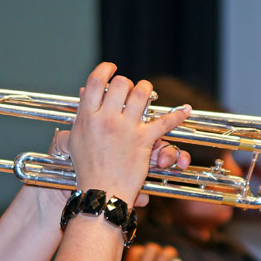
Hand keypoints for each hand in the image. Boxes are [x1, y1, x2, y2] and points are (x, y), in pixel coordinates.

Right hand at [68, 63, 190, 205]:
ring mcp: (126, 129)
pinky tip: (185, 109)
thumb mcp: (74, 141)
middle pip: (120, 83)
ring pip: (142, 93)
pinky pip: (165, 122)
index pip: (94, 81)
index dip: (104, 69)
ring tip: (146, 92)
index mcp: (86, 117)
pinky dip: (178, 114)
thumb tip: (82, 100)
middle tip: (128, 89)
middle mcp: (106, 119)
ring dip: (146, 89)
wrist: (101, 192)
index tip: (111, 68)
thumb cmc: (86, 170)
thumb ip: (79, 120)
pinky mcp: (144, 141)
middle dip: (126, 83)